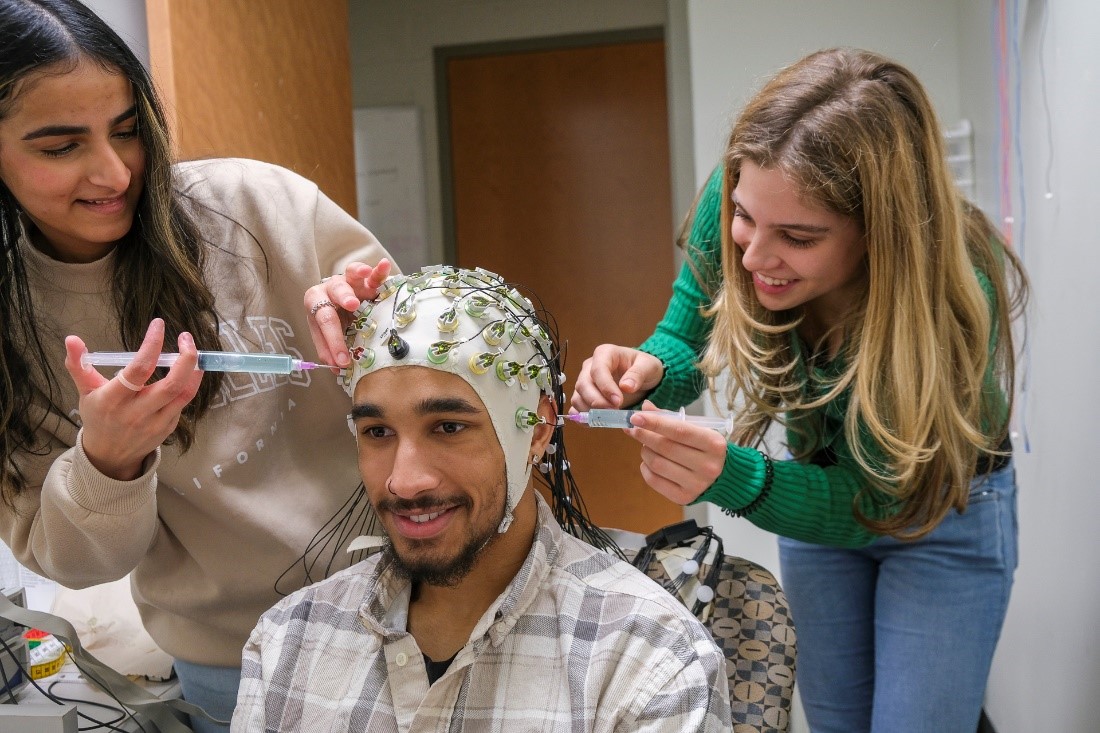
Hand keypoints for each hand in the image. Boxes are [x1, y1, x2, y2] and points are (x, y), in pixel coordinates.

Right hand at [64, 319, 203, 480]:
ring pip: (184, 394)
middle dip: (185, 358)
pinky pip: (183, 403)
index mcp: (114, 400)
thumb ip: (79, 364)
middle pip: (171, 384)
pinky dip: (189, 384)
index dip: (152, 345)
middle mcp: (137, 412)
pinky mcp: (168, 428)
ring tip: (192, 351)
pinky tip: (187, 371)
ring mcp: (156, 422)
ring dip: (194, 370)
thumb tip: (71, 338)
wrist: (109, 456)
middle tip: (186, 337)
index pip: (139, 369)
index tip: (158, 325)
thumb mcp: (84, 391)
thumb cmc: (98, 416)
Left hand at [306, 258, 391, 369]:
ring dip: (358, 277)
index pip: (323, 321)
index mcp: (316, 304)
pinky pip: (373, 272)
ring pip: (351, 274)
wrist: (347, 307)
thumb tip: (337, 368)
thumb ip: (330, 349)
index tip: (343, 360)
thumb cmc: (337, 323)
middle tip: (353, 306)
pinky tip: (384, 265)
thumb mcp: (330, 336)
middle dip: (343, 300)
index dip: (333, 341)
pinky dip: (378, 269)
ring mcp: (350, 281)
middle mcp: (331, 289)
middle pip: (335, 292)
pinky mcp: (368, 279)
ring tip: (369, 283)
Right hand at [570, 344, 663, 410]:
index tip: (618, 401)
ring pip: (578, 397)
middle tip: (612, 412)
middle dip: (596, 401)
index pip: (597, 370)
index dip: (605, 387)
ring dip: (589, 411)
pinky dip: (583, 418)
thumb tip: (626, 387)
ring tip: (608, 418)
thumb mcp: (648, 366)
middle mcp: (590, 367)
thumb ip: (638, 374)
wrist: (643, 377)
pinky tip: (596, 422)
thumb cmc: (644, 367)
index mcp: (605, 354)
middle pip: (583, 384)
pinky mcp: (585, 397)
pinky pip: (577, 408)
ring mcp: (585, 382)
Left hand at [625, 401, 726, 504]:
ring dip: (644, 451)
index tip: (635, 417)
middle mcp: (708, 466)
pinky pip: (654, 480)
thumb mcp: (695, 429)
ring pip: (657, 464)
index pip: (679, 431)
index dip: (655, 423)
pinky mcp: (684, 497)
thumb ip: (670, 418)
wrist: (722, 476)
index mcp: (714, 444)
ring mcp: (697, 484)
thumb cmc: (705, 448)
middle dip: (644, 435)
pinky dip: (645, 468)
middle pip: (665, 447)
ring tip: (646, 446)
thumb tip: (645, 408)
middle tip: (634, 429)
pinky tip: (648, 462)